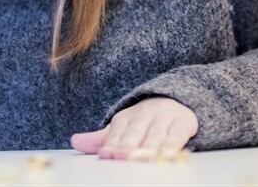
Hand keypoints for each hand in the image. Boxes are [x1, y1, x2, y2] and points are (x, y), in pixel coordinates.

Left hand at [70, 97, 198, 159]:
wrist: (177, 99)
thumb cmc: (145, 121)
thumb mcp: (122, 128)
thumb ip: (101, 138)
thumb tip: (75, 141)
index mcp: (126, 117)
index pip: (117, 131)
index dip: (111, 143)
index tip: (105, 154)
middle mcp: (144, 115)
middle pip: (134, 132)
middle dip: (127, 145)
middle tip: (120, 157)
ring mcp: (164, 118)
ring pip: (155, 135)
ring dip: (148, 147)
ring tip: (141, 158)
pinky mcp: (182, 123)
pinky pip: (177, 136)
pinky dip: (172, 146)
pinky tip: (167, 155)